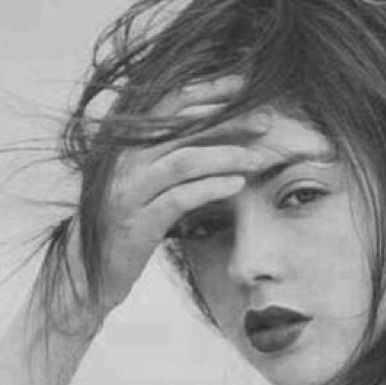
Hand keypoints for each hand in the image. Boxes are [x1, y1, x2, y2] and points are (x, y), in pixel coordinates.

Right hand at [71, 75, 269, 313]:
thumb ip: (171, 153)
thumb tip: (222, 131)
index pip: (170, 101)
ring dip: (227, 156)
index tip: (246, 85)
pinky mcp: (136, 222)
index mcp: (126, 141)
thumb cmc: (129, 220)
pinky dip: (211, 188)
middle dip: (228, 119)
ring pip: (183, 160)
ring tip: (259, 159)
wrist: (91, 270)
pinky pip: (179, 198)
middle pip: (181, 126)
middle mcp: (123, 158)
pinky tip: (237, 185)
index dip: (209, 90)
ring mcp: (128, 189)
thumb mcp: (145, 180)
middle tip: (266, 120)